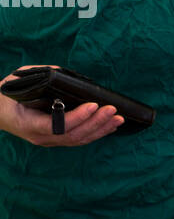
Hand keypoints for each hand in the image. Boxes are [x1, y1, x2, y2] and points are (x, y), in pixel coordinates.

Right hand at [0, 67, 122, 145]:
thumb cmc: (8, 94)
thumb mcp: (21, 80)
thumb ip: (45, 78)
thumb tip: (68, 77)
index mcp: (29, 123)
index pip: (57, 125)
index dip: (77, 117)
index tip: (92, 105)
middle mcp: (40, 137)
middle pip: (73, 135)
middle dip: (96, 122)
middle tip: (113, 110)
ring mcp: (49, 141)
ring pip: (79, 139)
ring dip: (101, 129)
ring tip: (118, 118)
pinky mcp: (56, 140)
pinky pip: (78, 139)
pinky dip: (96, 132)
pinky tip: (110, 126)